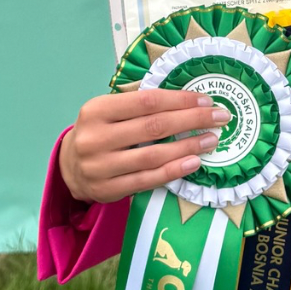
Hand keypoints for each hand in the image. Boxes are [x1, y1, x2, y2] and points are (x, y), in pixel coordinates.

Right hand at [58, 89, 227, 204]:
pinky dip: (174, 170)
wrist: (70, 166)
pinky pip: (148, 179)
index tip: (206, 101)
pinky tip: (194, 163)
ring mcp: (101, 166)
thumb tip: (187, 100)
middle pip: (153, 126)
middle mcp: (96, 137)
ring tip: (211, 140)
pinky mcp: (108, 189)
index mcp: (96, 109)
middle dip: (192, 120)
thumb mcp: (108, 111)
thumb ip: (138, 106)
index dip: (179, 100)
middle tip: (220, 117)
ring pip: (153, 155)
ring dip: (188, 146)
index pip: (146, 101)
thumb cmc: (99, 131)